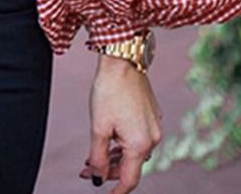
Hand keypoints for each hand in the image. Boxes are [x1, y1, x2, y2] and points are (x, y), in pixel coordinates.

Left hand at [79, 55, 161, 191]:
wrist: (122, 60)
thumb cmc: (109, 90)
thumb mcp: (98, 127)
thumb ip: (98, 157)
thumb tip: (97, 177)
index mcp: (140, 145)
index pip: (129, 180)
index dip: (115, 190)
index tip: (104, 193)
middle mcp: (152, 138)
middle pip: (130, 166)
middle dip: (108, 169)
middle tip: (86, 169)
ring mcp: (154, 126)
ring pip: (134, 151)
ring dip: (115, 156)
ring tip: (94, 153)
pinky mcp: (152, 114)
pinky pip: (138, 136)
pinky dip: (123, 142)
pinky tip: (109, 137)